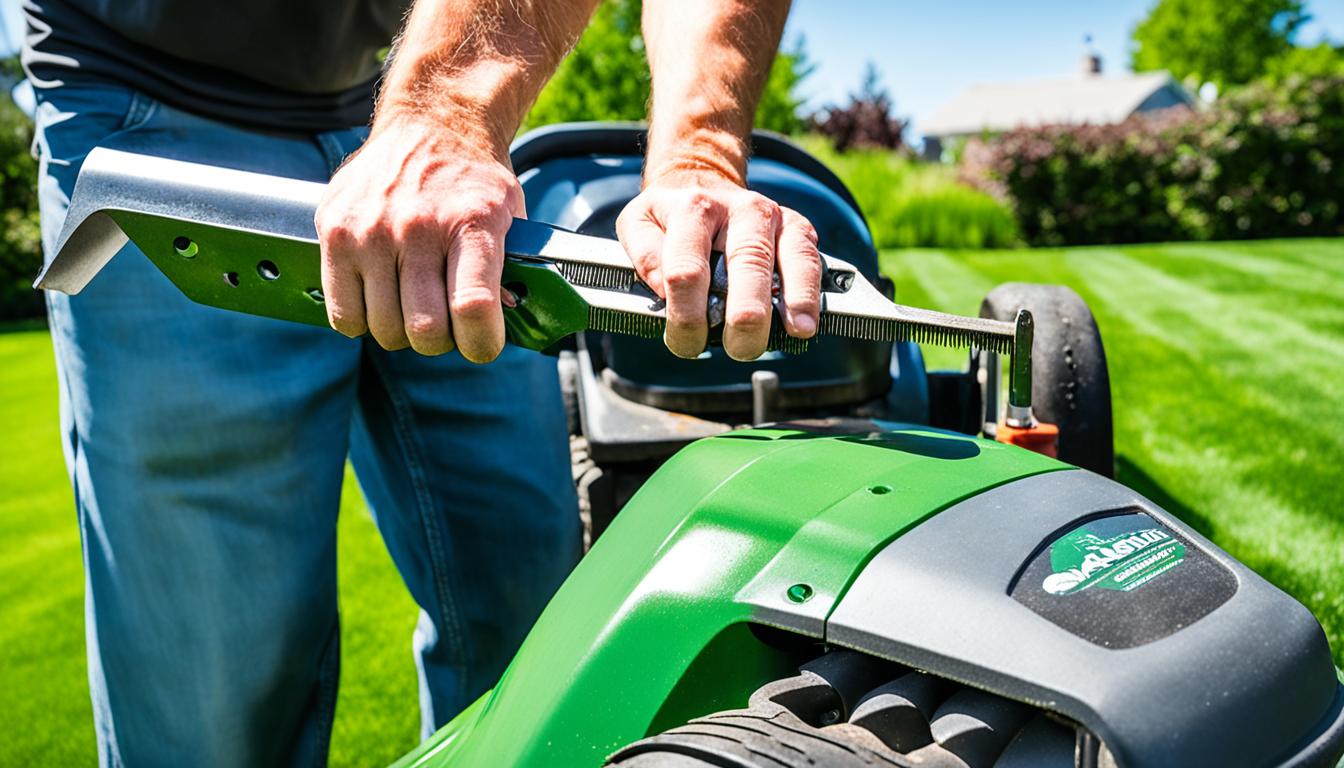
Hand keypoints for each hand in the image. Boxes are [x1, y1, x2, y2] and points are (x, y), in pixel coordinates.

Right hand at [315, 114, 521, 360]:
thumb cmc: (473, 181)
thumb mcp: (508, 216)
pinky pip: (343, 314)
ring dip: (401, 332)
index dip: (481, 344)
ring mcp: (370, 229)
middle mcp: (418, 226)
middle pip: (424, 329)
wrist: (432, 123)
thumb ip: (504, 271)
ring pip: (383, 328)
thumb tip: (502, 324)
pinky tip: (379, 299)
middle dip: (440, 341)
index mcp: (471, 223)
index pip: (473, 307)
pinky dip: (363, 320)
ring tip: (411, 306)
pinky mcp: (334, 230)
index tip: (483, 345)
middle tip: (445, 324)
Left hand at [616, 173, 820, 360]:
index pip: (686, 271)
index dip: (687, 317)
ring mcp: (773, 215)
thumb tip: (666, 293)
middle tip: (739, 348)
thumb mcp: (639, 225)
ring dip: (794, 300)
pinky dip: (812, 292)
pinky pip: (811, 259)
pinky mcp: (797, 227)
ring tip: (796, 331)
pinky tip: (808, 321)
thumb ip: (644, 258)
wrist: (701, 181)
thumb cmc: (670, 218)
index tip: (687, 343)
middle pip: (747, 263)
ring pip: (790, 257)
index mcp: (692, 208)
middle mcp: (738, 208)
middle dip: (745, 314)